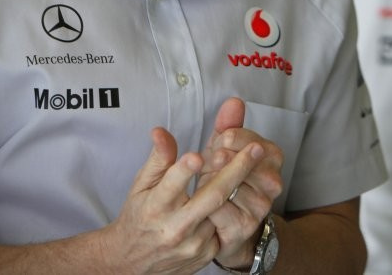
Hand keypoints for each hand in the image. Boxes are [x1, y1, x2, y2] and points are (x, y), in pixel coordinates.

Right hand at [100, 126, 265, 273]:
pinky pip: (225, 224)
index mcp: (155, 206)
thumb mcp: (141, 185)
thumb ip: (158, 158)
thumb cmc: (140, 215)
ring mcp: (193, 243)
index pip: (171, 185)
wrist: (135, 261)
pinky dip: (234, 206)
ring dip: (240, 185)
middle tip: (256, 148)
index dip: (184, 171)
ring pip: (224, 209)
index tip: (198, 156)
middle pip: (212, 196)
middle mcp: (175, 227)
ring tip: (254, 163)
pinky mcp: (207, 253)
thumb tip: (160, 131)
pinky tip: (241, 191)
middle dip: (237, 169)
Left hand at [199, 98, 284, 267]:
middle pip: (235, 161)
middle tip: (209, 164)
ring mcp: (261, 205)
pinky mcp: (245, 226)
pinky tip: (204, 205)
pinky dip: (206, 205)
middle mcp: (274, 181)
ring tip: (205, 185)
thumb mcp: (225, 149)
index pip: (245, 138)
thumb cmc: (225, 179)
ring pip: (224, 185)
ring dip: (207, 183)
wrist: (228, 224)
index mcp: (273, 155)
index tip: (219, 144)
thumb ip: (230, 124)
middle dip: (215, 161)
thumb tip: (234, 101)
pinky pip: (218, 209)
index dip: (225, 140)